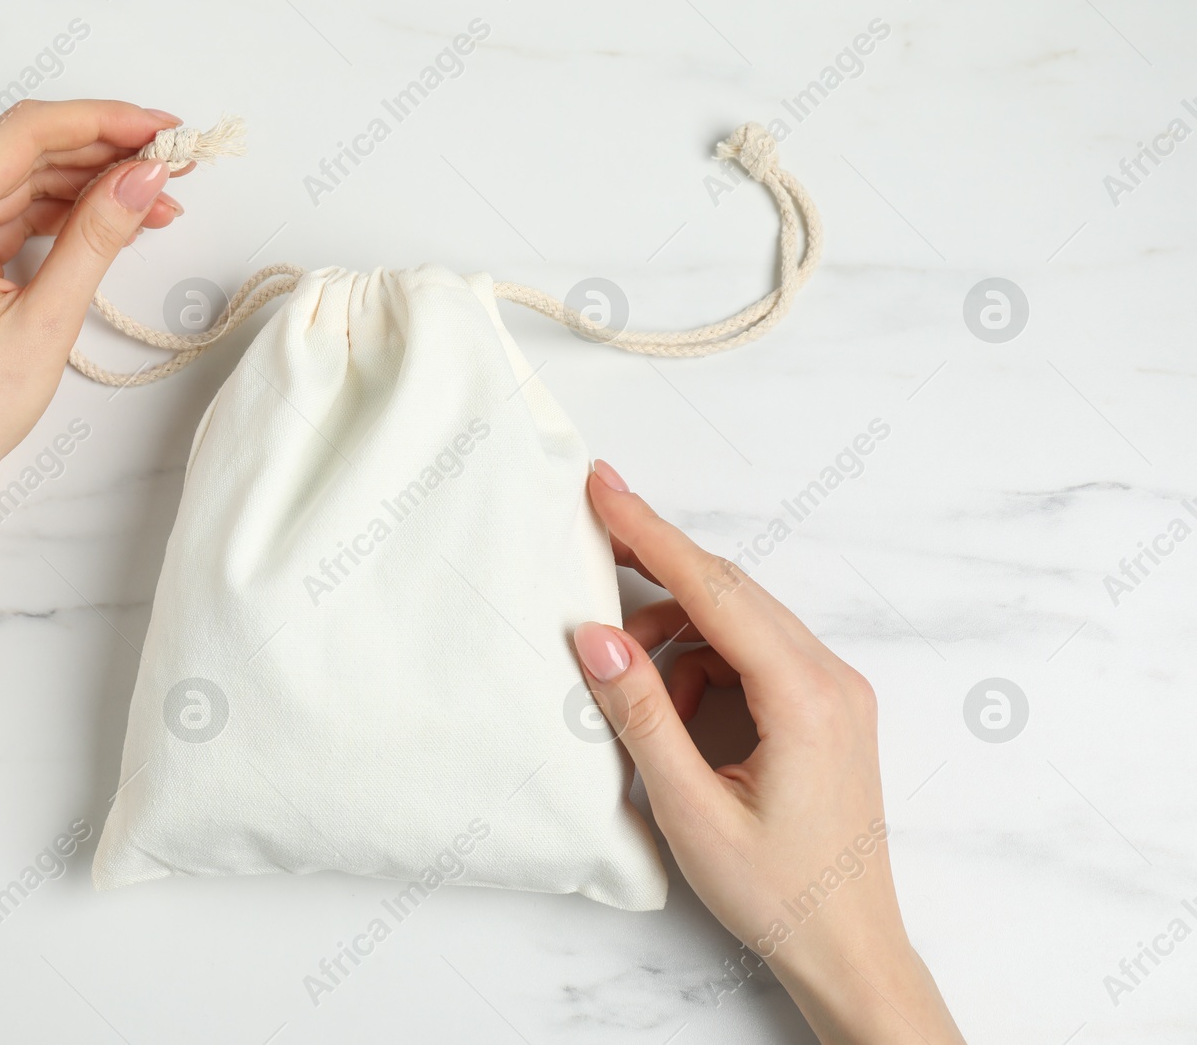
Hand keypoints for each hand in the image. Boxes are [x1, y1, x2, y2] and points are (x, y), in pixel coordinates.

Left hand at [0, 98, 185, 489]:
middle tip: (174, 161)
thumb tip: (142, 178)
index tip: (161, 130)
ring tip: (159, 199)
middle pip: (28, 151)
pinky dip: (67, 217)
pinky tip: (116, 224)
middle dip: (105, 150)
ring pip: (27, 183)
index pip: (27, 134)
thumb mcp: (46, 321)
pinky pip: (16, 217)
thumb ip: (96, 238)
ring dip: (92, 185)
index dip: (102, 121)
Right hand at [573, 460, 962, 1044]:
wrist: (848, 951)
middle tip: (592, 531)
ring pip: (738, 625)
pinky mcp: (825, 711)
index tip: (603, 488)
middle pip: (730, 592)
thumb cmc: (778, 894)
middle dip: (655, 566)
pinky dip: (702, 668)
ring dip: (675, 635)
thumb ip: (641, 714)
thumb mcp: (691, 808)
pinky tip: (673, 715)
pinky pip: (753, 658)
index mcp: (806, 697)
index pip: (715, 589)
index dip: (650, 534)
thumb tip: (596, 636)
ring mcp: (835, 693)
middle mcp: (831, 679)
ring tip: (629, 684)